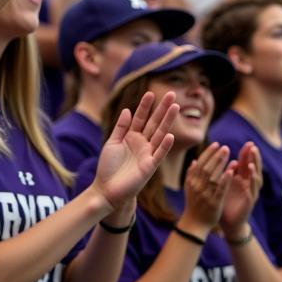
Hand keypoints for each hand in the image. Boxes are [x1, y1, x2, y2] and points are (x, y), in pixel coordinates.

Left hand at [93, 91, 177, 209]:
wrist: (106, 189)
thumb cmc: (108, 167)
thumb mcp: (112, 143)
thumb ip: (120, 127)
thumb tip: (128, 109)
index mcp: (131, 137)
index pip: (140, 118)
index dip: (145, 106)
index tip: (151, 92)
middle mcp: (142, 143)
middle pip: (154, 123)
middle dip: (162, 108)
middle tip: (172, 94)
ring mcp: (147, 154)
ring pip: (159, 134)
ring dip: (167, 121)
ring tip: (175, 107)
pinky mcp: (149, 167)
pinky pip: (158, 154)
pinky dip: (164, 146)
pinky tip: (170, 135)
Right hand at [181, 143, 232, 233]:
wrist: (194, 224)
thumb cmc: (193, 205)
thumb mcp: (188, 189)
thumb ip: (191, 175)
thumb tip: (193, 161)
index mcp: (191, 181)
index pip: (200, 163)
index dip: (208, 153)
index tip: (216, 144)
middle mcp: (197, 186)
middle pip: (207, 168)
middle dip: (216, 156)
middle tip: (225, 147)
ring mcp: (205, 194)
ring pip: (213, 176)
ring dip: (221, 164)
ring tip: (230, 155)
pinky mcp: (214, 202)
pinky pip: (220, 189)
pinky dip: (225, 179)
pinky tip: (232, 171)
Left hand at [219, 142, 262, 236]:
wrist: (227, 222)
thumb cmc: (224, 202)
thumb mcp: (222, 184)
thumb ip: (222, 171)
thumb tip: (217, 157)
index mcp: (240, 179)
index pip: (245, 163)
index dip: (247, 154)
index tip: (248, 143)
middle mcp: (247, 184)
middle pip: (253, 167)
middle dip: (254, 157)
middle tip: (253, 146)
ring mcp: (250, 192)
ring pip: (255, 177)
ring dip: (254, 168)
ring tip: (252, 158)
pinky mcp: (250, 201)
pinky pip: (252, 190)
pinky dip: (252, 181)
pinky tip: (251, 174)